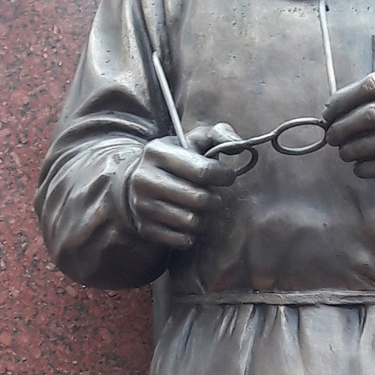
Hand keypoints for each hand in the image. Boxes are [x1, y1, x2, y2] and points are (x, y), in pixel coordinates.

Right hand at [126, 125, 242, 247]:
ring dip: (204, 218)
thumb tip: (239, 144)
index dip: (224, 175)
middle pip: (199, 199)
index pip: (203, 171)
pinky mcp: (144, 228)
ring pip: (191, 222)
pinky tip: (188, 222)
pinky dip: (191, 234)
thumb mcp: (194, 140)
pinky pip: (181, 240)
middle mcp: (145, 178)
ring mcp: (142, 205)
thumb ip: (220, 134)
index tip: (227, 176)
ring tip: (200, 209)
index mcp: (157, 151)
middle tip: (214, 196)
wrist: (135, 184)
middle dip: (215, 199)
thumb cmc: (177, 161)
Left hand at [324, 71, 374, 191]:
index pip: (372, 84)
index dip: (343, 99)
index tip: (328, 113)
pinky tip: (359, 167)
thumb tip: (330, 110)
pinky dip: (364, 168)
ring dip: (350, 149)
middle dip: (342, 126)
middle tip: (331, 136)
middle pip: (371, 113)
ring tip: (343, 152)